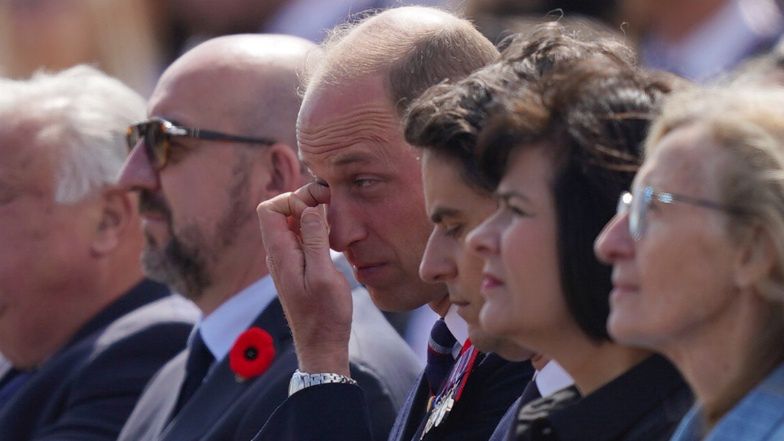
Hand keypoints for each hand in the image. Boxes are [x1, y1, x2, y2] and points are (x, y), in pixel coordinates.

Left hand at [257, 183, 351, 375]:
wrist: (321, 344)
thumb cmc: (325, 315)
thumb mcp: (323, 275)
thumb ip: (314, 240)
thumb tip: (309, 208)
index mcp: (280, 254)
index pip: (269, 208)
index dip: (292, 199)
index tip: (318, 207)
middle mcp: (279, 254)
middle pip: (281, 212)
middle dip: (304, 203)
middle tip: (331, 207)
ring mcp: (287, 261)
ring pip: (292, 224)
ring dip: (312, 216)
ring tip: (335, 223)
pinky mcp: (298, 267)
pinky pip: (301, 238)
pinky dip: (315, 231)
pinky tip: (333, 239)